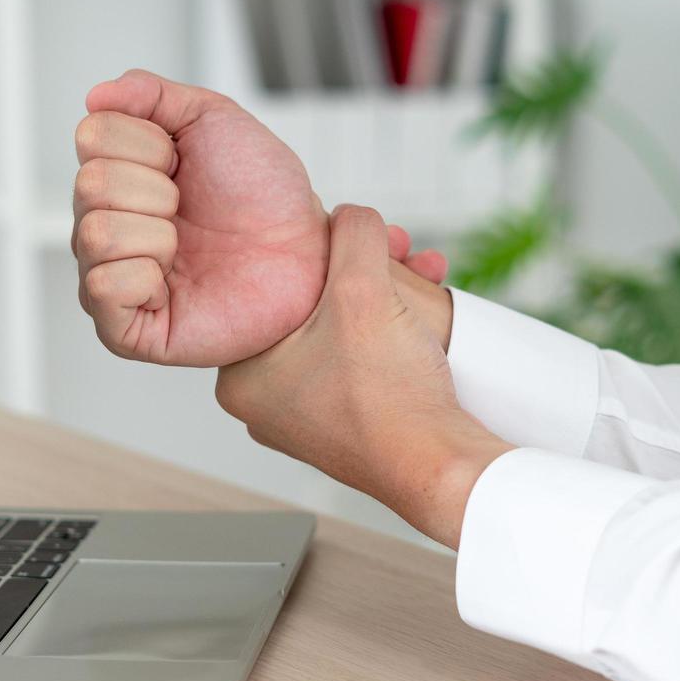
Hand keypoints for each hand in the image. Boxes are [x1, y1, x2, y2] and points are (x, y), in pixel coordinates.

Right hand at [73, 69, 447, 365]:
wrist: (305, 254)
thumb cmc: (264, 195)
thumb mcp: (213, 118)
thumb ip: (151, 93)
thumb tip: (96, 95)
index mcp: (118, 173)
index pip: (92, 137)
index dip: (149, 144)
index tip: (183, 163)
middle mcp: (104, 222)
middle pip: (90, 185)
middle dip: (157, 190)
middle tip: (189, 209)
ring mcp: (111, 275)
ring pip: (95, 234)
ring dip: (157, 233)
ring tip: (185, 246)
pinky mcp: (123, 327)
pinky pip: (102, 288)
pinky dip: (146, 276)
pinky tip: (173, 281)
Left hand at [215, 205, 510, 548]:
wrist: (442, 467)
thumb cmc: (391, 396)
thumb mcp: (364, 287)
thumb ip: (352, 233)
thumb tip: (351, 213)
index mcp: (238, 374)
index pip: (270, 283)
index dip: (322, 245)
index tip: (361, 236)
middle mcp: (262, 401)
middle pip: (310, 302)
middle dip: (365, 266)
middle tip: (401, 251)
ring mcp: (303, 415)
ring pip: (340, 327)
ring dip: (384, 293)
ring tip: (424, 272)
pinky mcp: (343, 423)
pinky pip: (359, 356)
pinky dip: (388, 329)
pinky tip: (423, 310)